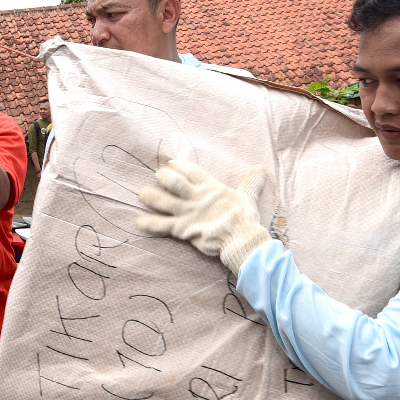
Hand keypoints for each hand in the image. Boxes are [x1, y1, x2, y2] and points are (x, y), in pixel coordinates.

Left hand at [135, 159, 269, 273]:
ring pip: (165, 201)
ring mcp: (187, 213)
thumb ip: (251, 181)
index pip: (192, 171)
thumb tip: (260, 167)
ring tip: (142, 192)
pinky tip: (138, 221)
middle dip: (164, 177)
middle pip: (175, 182)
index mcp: (211, 188)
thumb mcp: (248, 196)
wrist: (240, 238)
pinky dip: (150, 223)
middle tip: (157, 174)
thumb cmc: (244, 218)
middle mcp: (196, 197)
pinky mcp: (183, 229)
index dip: (180, 165)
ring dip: (152, 196)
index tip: (171, 162)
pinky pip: (163, 225)